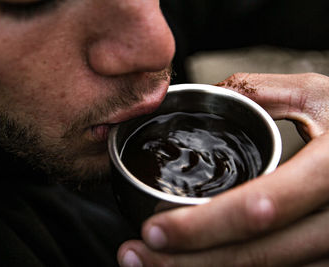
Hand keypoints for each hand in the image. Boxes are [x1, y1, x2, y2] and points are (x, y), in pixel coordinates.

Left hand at [117, 73, 328, 266]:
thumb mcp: (319, 97)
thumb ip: (264, 93)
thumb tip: (211, 95)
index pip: (261, 208)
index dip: (202, 226)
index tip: (152, 232)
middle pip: (258, 257)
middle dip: (188, 263)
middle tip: (135, 258)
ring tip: (154, 266)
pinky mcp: (328, 259)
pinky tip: (200, 265)